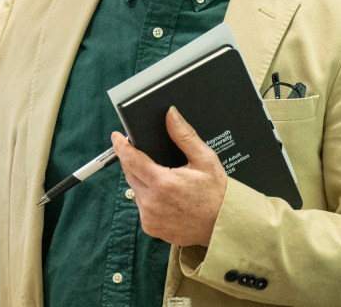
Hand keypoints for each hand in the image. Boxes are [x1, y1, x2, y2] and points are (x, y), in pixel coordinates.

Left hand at [111, 106, 227, 246]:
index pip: (131, 159)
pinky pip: (141, 205)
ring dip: (140, 178)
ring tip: (156, 172)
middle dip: (132, 160)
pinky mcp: (151, 227)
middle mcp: (152, 202)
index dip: (121, 146)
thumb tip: (170, 114)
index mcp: (163, 183)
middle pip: (130, 173)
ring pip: (135, 189)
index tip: (116, 136)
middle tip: (140, 150)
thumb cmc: (217, 193)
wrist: (224, 226)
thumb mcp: (205, 159)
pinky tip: (160, 192)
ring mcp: (150, 217)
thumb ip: (184, 135)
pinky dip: (146, 196)